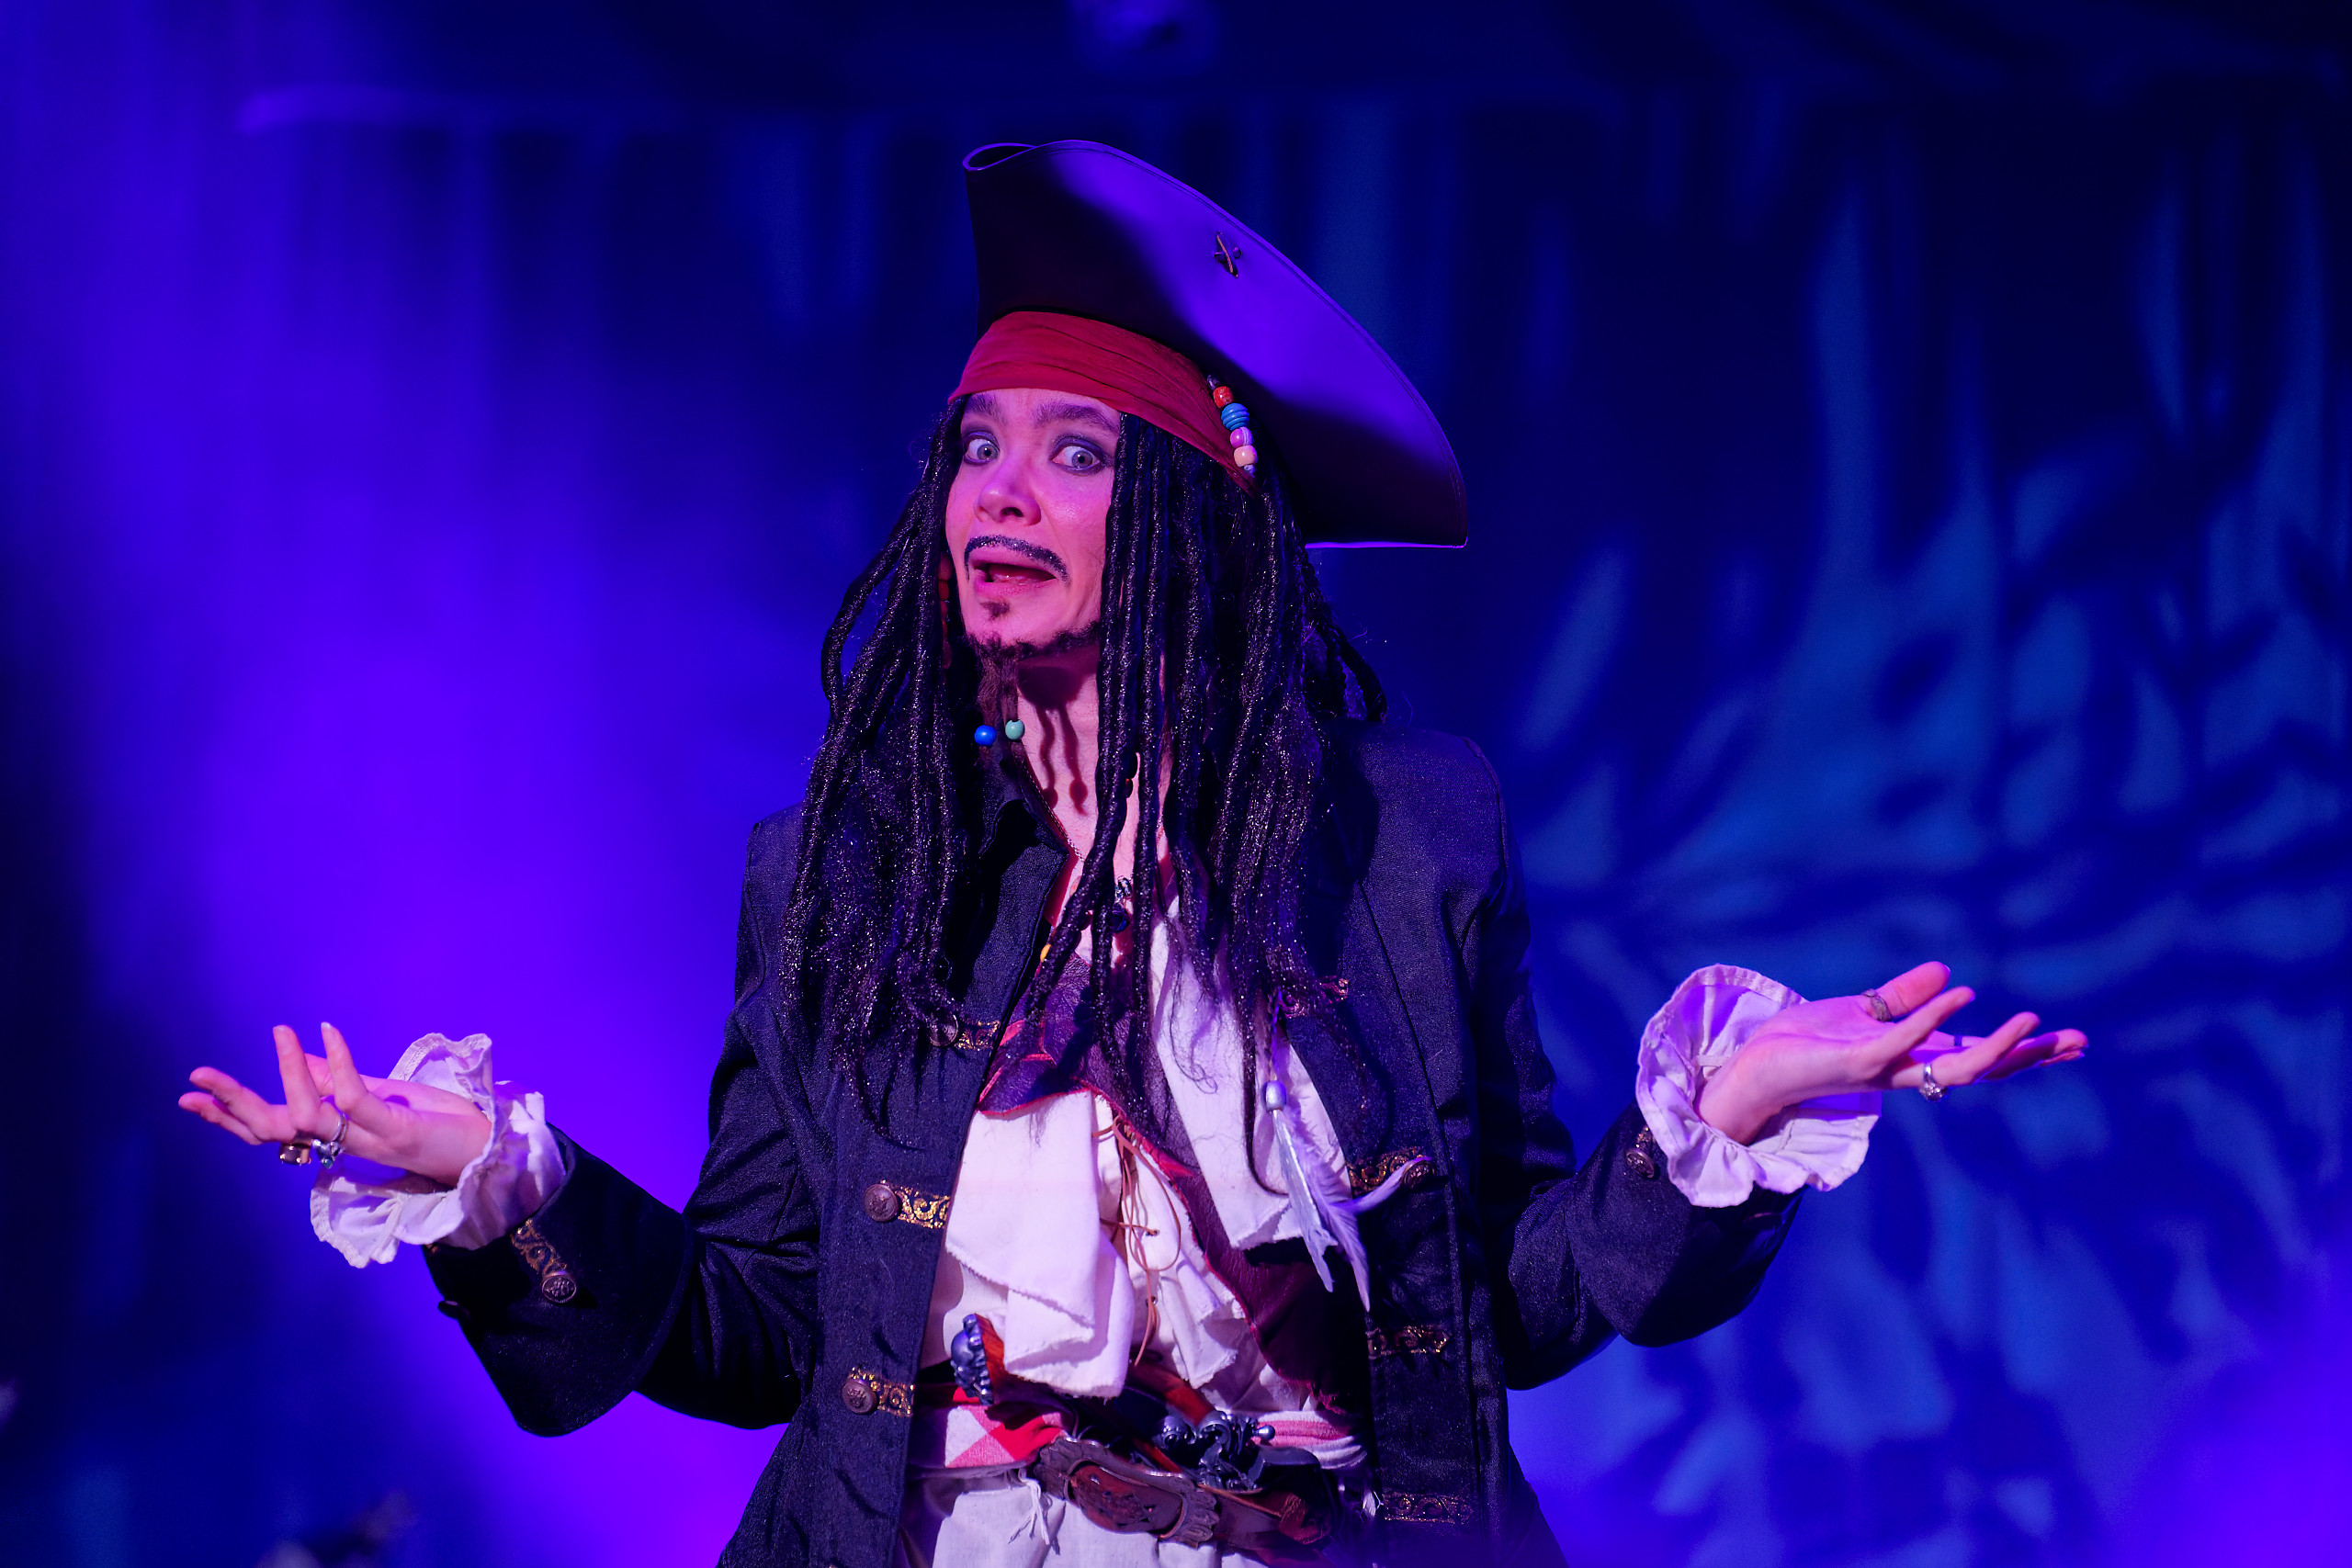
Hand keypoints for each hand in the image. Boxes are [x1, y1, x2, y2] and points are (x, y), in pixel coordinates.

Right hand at [179, 1023, 491, 1185]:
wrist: (492, 1148)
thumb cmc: (441, 1123)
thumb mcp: (385, 1098)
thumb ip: (342, 1085)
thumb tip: (304, 1064)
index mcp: (336, 1136)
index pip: (271, 1129)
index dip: (231, 1116)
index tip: (191, 1096)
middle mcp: (344, 1143)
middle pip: (274, 1130)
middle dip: (233, 1106)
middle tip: (195, 1082)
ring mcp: (369, 1139)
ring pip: (308, 1117)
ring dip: (287, 1074)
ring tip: (276, 1035)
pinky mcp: (397, 1130)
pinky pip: (357, 1098)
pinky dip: (339, 1064)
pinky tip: (325, 1031)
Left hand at [1695, 962, 2087, 1144]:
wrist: (1754, 1067)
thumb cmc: (1802, 1044)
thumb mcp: (1859, 1011)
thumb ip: (1902, 997)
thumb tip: (1946, 972)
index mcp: (1911, 1057)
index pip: (1977, 1054)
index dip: (2021, 1048)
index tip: (2068, 1039)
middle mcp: (1906, 1070)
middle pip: (1981, 1069)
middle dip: (2030, 1057)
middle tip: (2079, 1043)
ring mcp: (1884, 1070)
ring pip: (1953, 1068)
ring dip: (1995, 1045)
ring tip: (2033, 1021)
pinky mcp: (1857, 1062)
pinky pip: (1902, 1041)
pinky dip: (1932, 1018)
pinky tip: (1960, 995)